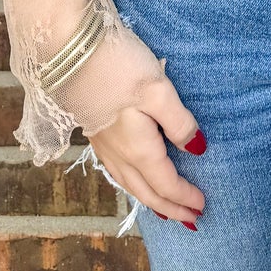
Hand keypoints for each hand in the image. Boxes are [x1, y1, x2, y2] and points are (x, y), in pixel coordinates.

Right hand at [85, 74, 207, 226]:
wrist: (68, 51)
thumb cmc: (118, 66)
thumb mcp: (158, 90)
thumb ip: (179, 122)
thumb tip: (197, 150)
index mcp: (138, 149)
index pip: (165, 183)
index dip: (185, 196)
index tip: (202, 206)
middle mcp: (119, 154)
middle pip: (147, 192)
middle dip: (170, 208)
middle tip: (190, 219)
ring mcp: (103, 145)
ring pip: (130, 184)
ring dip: (150, 200)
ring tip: (164, 209)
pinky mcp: (94, 131)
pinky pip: (117, 171)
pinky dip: (132, 184)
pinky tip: (133, 177)